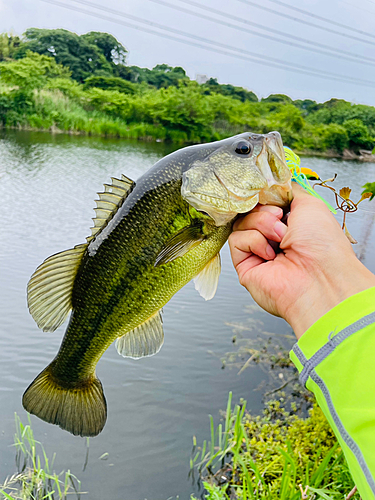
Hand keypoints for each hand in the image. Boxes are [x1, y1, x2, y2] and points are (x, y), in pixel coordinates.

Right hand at [228, 184, 374, 337]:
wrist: (319, 277)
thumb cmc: (323, 246)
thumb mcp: (310, 204)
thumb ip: (289, 191)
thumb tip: (275, 184)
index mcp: (289, 223)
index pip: (264, 201)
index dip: (266, 197)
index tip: (274, 197)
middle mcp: (273, 237)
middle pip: (250, 210)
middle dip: (265, 211)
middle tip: (281, 220)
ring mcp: (258, 251)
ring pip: (241, 222)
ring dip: (261, 224)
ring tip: (279, 238)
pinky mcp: (245, 264)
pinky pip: (236, 239)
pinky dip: (253, 241)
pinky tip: (269, 254)